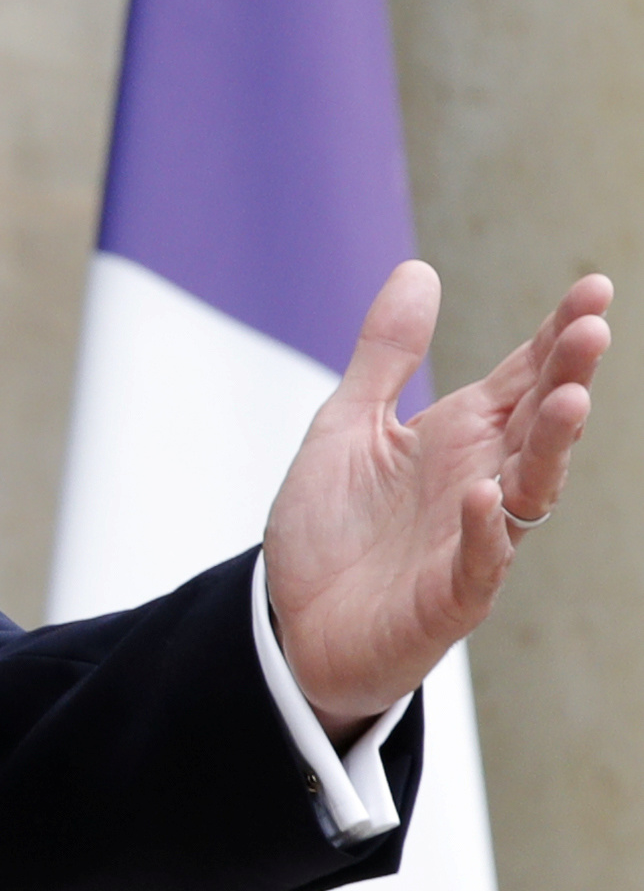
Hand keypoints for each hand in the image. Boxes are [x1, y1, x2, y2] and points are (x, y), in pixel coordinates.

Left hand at [265, 261, 610, 732]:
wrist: (296, 621)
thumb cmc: (334, 525)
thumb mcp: (348, 423)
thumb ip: (385, 354)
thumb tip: (420, 269)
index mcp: (459, 438)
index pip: (522, 378)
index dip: (556, 336)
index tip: (593, 288)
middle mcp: (480, 482)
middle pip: (538, 424)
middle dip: (568, 378)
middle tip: (593, 328)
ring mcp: (471, 540)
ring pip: (529, 491)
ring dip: (551, 449)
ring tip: (567, 401)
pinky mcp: (448, 598)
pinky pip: (480, 565)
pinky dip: (485, 532)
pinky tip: (484, 496)